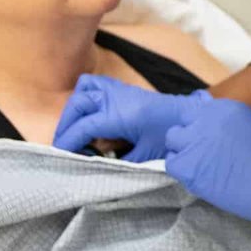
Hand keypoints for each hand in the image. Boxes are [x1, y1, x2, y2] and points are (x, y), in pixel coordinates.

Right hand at [52, 75, 208, 161]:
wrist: (190, 117)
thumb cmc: (170, 137)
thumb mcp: (145, 156)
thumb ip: (118, 162)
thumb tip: (95, 167)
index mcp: (121, 115)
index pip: (84, 126)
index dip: (68, 141)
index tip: (60, 155)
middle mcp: (116, 98)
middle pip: (77, 105)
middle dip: (65, 125)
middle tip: (64, 146)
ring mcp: (119, 89)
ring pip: (83, 89)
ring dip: (73, 109)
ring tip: (73, 130)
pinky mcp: (122, 88)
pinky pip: (94, 83)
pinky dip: (84, 95)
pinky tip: (88, 115)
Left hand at [163, 97, 250, 245]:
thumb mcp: (250, 129)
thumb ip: (225, 126)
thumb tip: (207, 132)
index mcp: (224, 108)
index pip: (191, 112)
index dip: (195, 129)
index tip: (202, 141)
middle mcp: (207, 120)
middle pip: (178, 129)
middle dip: (187, 143)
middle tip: (204, 159)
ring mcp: (197, 143)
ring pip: (172, 146)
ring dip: (184, 157)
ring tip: (206, 171)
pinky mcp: (191, 167)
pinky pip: (173, 166)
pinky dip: (184, 173)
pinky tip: (204, 179)